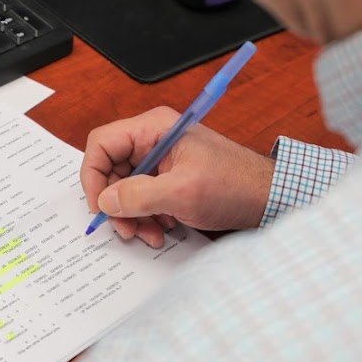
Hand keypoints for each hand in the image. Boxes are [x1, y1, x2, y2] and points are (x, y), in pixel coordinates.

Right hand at [81, 106, 274, 247]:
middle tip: (126, 228)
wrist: (268, 197)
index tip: (99, 206)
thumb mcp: (182, 193)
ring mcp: (161, 160)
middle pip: (111, 170)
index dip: (93, 176)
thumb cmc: (236, 184)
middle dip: (115, 204)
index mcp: (154, 128)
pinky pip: (143, 197)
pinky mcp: (169, 178)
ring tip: (149, 233)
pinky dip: (146, 217)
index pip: (101, 144)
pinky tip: (162, 229)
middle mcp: (154, 140)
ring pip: (125, 188)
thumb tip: (105, 201)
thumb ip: (139, 196)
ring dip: (132, 215)